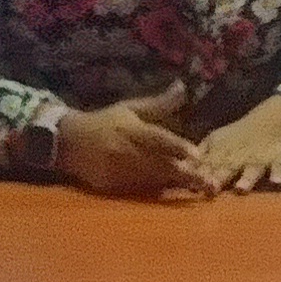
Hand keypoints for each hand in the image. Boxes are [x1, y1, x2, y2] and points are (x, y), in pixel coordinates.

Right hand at [54, 84, 213, 197]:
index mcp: (132, 130)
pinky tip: (177, 194)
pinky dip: (158, 193)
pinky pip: (140, 192)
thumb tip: (182, 87)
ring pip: (154, 182)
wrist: (69, 142)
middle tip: (211, 185)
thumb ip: (158, 104)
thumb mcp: (130, 108)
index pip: (158, 139)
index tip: (198, 155)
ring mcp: (119, 172)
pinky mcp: (113, 188)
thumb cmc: (106, 122)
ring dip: (178, 186)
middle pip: (161, 166)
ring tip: (203, 191)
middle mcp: (127, 153)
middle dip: (187, 176)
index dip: (178, 147)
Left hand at [192, 96, 280, 192]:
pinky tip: (277, 181)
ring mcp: (259, 159)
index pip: (206, 166)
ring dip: (247, 178)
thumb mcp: (217, 142)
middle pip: (227, 168)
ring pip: (252, 170)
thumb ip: (200, 157)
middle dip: (218, 178)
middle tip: (210, 188)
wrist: (275, 119)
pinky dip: (279, 173)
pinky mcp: (280, 159)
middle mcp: (238, 157)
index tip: (187, 183)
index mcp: (221, 153)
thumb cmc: (239, 137)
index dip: (197, 174)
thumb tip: (177, 168)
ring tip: (242, 188)